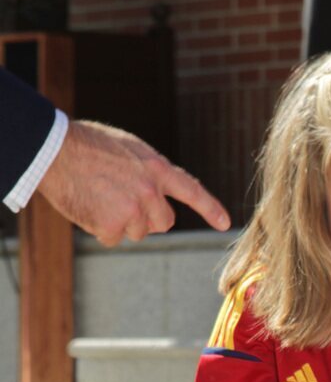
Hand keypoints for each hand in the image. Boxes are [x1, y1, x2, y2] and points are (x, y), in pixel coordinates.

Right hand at [37, 119, 230, 245]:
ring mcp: (133, 210)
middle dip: (148, 219)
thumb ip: (146, 172)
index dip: (210, 208)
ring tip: (99, 196)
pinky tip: (88, 206)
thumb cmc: (86, 144)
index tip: (224, 222)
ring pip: (137, 232)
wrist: (55, 150)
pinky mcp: (113, 225)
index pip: (191, 190)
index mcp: (156, 168)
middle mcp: (151, 191)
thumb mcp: (127, 149)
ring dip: (121, 222)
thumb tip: (153, 194)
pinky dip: (100, 228)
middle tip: (121, 201)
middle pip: (163, 223)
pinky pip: (113, 238)